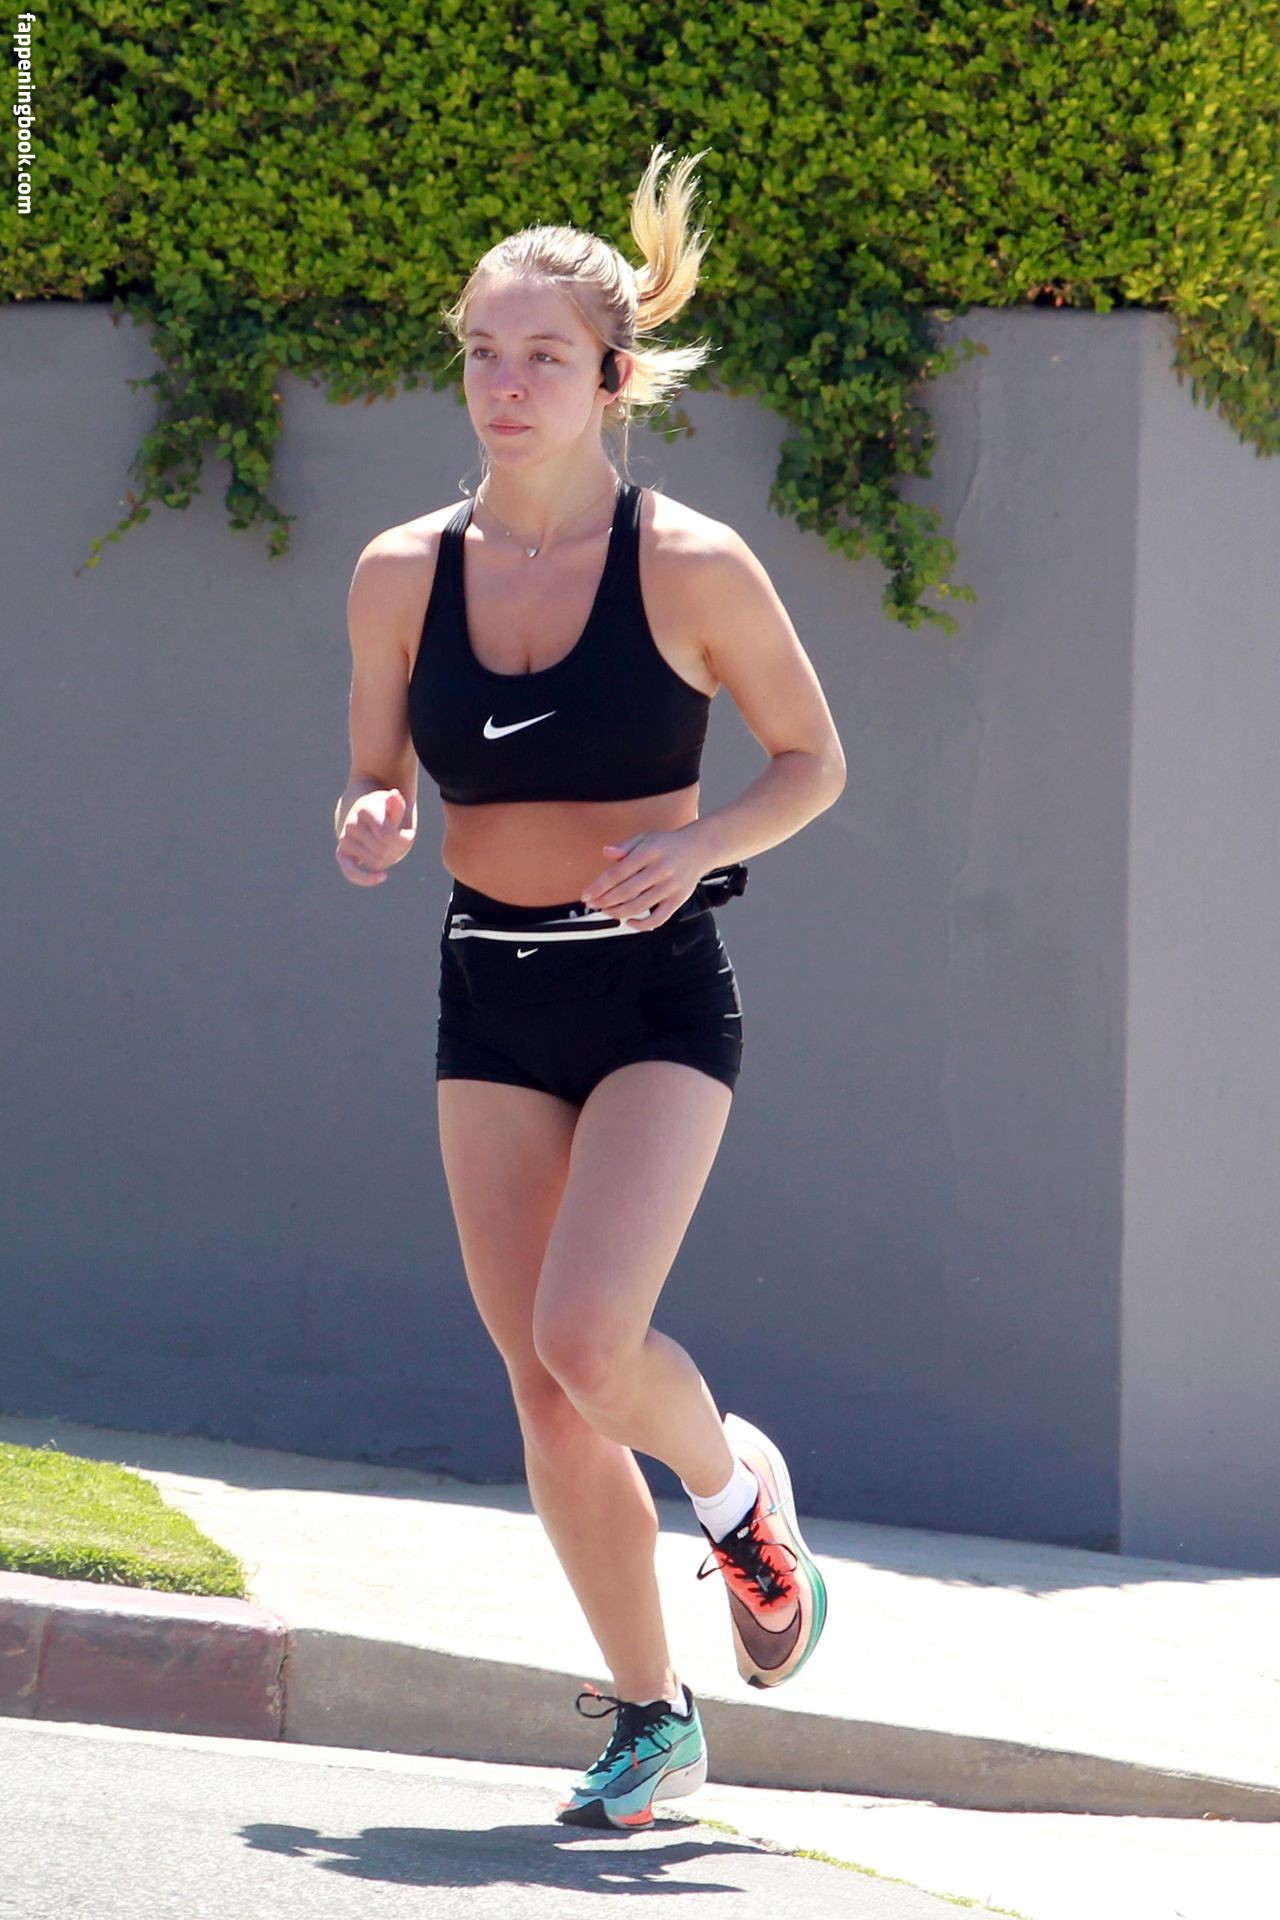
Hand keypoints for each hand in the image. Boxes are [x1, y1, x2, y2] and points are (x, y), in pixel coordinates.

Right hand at [335, 788, 414, 886]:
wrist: (362, 812)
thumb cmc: (383, 809)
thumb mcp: (392, 804)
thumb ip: (396, 803)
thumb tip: (394, 796)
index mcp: (365, 810)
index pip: (388, 835)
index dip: (404, 839)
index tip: (410, 835)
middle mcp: (352, 825)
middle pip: (383, 849)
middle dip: (396, 849)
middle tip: (400, 842)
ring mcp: (345, 840)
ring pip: (375, 861)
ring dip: (388, 859)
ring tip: (390, 848)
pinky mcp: (342, 854)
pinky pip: (350, 871)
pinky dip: (365, 878)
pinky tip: (383, 877)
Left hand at [579, 829, 707, 929]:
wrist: (698, 849)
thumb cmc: (667, 845)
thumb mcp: (645, 838)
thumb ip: (625, 846)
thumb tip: (606, 852)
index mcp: (649, 852)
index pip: (617, 873)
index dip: (598, 887)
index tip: (586, 895)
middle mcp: (661, 869)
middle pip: (626, 892)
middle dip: (604, 901)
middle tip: (593, 904)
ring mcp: (670, 887)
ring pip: (639, 906)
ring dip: (618, 912)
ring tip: (606, 911)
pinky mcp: (678, 900)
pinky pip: (658, 918)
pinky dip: (641, 924)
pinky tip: (629, 921)